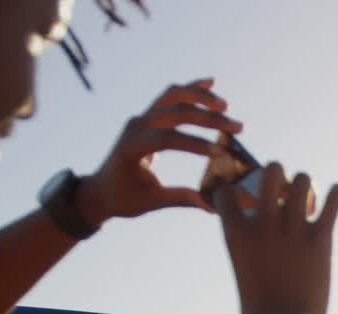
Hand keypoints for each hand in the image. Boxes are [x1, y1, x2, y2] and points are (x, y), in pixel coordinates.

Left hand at [77, 78, 243, 225]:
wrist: (100, 189)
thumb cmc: (124, 198)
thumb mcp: (152, 201)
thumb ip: (182, 199)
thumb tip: (214, 207)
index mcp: (133, 147)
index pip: (168, 139)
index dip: (195, 144)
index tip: (220, 153)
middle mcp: (136, 126)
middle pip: (175, 112)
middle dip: (208, 119)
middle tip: (237, 128)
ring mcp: (142, 118)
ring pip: (173, 96)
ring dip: (200, 97)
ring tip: (225, 106)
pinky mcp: (148, 117)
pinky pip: (170, 97)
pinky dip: (190, 89)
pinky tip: (210, 82)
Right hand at [215, 164, 337, 313]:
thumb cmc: (261, 313)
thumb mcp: (242, 274)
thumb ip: (247, 253)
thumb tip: (255, 249)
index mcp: (237, 233)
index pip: (226, 193)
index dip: (234, 192)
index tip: (243, 199)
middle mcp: (263, 223)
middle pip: (271, 170)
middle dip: (278, 174)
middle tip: (283, 190)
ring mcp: (292, 228)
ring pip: (303, 180)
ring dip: (307, 186)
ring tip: (310, 200)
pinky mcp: (319, 239)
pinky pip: (333, 201)